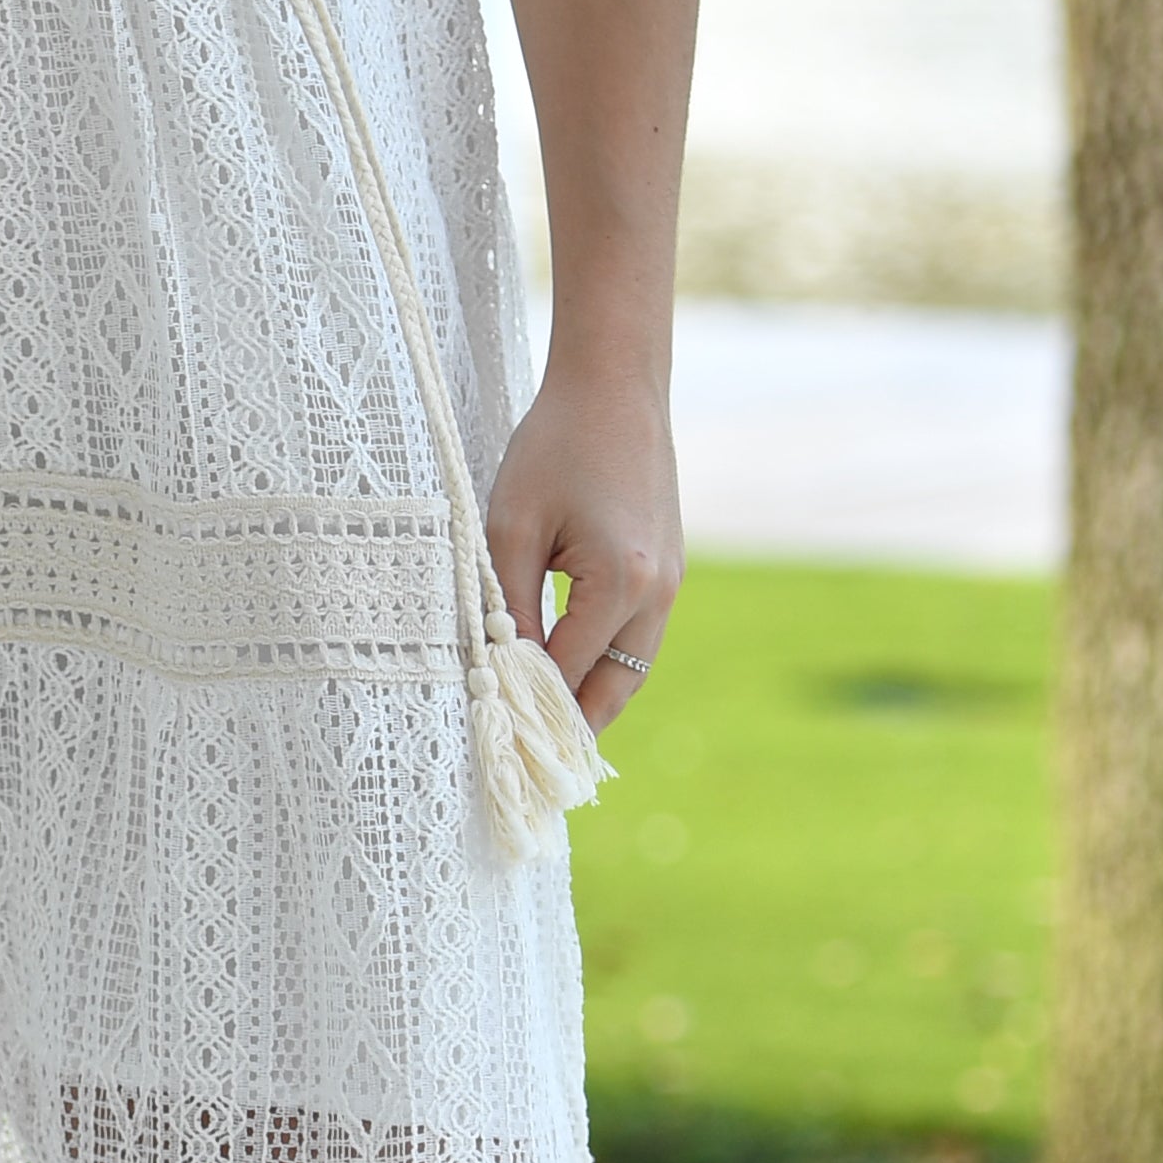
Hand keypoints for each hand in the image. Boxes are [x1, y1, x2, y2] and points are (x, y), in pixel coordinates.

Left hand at [484, 357, 680, 734]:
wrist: (617, 386)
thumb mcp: (510, 527)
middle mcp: (657, 594)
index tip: (492, 747)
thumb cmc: (555, 446)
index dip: (527, 713)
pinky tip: (566, 677)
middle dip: (571, 733)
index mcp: (620, 586)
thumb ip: (505, 605)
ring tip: (546, 740)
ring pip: (630, 670)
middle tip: (530, 776)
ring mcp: (669, 583)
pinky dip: (604, 664)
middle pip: (613, 692)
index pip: (567, 676)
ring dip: (590, 701)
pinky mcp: (667, 569)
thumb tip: (498, 669)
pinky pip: (636, 638)